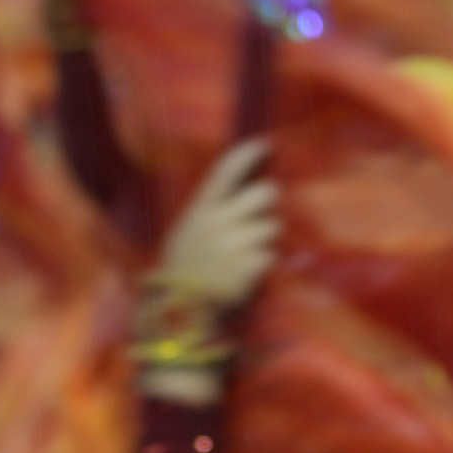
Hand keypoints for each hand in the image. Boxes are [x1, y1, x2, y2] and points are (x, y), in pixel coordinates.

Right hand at [149, 135, 280, 308]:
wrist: (181, 307)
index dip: (246, 155)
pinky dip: (261, 264)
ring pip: (271, 227)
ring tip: (243, 255)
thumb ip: (211, 211)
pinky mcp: (250, 266)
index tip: (264, 145)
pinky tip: (244, 273)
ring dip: (262, 240)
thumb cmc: (184, 266)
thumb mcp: (187, 231)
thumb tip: (242, 190)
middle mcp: (218, 223)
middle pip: (264, 194)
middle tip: (257, 216)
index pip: (225, 173)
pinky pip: (269, 255)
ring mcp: (234, 244)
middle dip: (266, 203)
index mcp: (200, 212)